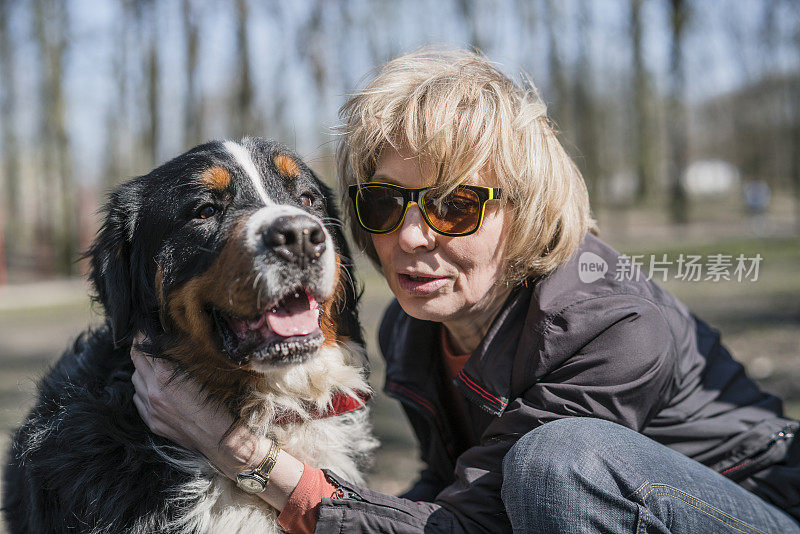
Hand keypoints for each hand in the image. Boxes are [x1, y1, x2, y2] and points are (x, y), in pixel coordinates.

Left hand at [130, 334, 265, 477]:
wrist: (221, 438)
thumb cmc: (220, 402)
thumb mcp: (204, 372)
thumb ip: (184, 358)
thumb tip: (174, 341)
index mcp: (165, 376)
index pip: (144, 349)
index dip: (142, 335)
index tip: (145, 327)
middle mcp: (153, 392)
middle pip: (136, 362)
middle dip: (138, 349)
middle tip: (144, 340)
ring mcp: (151, 409)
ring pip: (135, 381)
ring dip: (140, 370)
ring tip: (150, 364)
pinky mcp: (152, 422)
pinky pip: (138, 400)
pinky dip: (142, 390)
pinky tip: (152, 388)